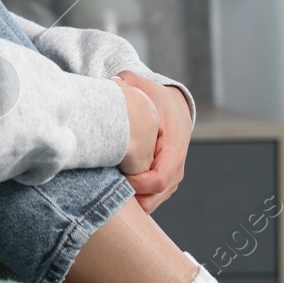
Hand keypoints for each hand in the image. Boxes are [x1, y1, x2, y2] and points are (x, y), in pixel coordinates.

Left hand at [115, 70, 191, 212]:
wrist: (174, 108)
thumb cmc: (158, 99)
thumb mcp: (146, 87)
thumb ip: (131, 82)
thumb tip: (116, 81)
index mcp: (174, 145)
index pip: (159, 178)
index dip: (137, 183)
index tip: (117, 175)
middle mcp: (176, 165)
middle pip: (156, 196)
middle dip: (131, 197)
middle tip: (107, 188)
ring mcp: (172, 176)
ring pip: (153, 201)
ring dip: (132, 199)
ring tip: (109, 188)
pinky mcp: (165, 181)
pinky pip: (150, 198)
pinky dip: (134, 198)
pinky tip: (116, 187)